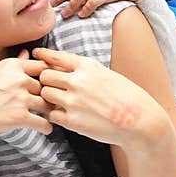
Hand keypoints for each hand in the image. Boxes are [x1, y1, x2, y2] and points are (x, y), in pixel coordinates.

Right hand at [0, 49, 53, 139]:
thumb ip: (14, 64)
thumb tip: (27, 54)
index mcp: (13, 65)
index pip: (44, 66)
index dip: (52, 75)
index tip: (55, 82)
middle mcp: (19, 79)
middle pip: (48, 86)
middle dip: (53, 94)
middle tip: (58, 101)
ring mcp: (20, 98)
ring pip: (48, 104)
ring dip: (52, 111)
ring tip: (55, 116)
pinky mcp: (19, 117)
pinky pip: (43, 122)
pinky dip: (47, 127)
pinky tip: (46, 128)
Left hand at [33, 46, 166, 148]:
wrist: (139, 120)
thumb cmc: (126, 97)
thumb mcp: (106, 74)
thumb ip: (85, 70)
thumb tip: (64, 68)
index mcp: (87, 66)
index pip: (56, 57)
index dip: (43, 56)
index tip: (36, 55)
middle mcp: (78, 81)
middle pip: (45, 75)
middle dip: (46, 80)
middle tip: (51, 86)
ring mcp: (73, 101)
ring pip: (45, 94)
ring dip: (48, 97)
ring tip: (58, 102)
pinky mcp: (72, 121)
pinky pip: (51, 114)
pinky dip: (56, 115)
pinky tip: (65, 115)